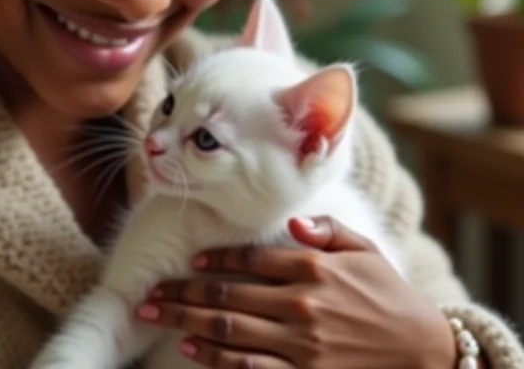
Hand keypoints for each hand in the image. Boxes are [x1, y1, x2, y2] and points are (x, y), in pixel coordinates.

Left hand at [135, 216, 457, 367]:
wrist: (425, 351)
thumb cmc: (390, 294)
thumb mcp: (364, 250)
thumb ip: (326, 230)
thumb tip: (292, 221)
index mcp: (313, 268)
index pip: (250, 258)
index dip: (216, 258)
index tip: (192, 261)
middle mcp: (301, 304)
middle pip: (227, 295)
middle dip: (183, 293)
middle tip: (150, 293)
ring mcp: (300, 344)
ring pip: (229, 331)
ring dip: (186, 323)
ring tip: (156, 316)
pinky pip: (250, 367)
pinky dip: (216, 360)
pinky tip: (190, 351)